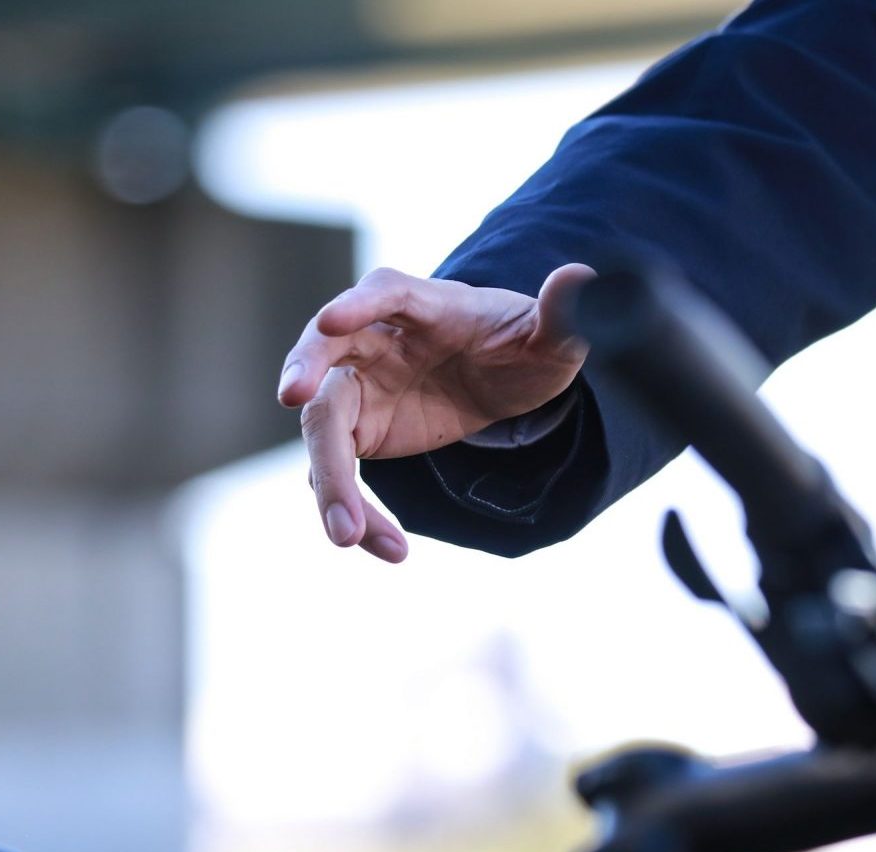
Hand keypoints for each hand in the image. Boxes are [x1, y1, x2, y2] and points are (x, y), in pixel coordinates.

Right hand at [277, 263, 596, 562]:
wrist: (508, 377)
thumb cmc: (526, 342)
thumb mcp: (555, 336)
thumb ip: (564, 313)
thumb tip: (581, 277)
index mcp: (423, 304)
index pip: (385, 293)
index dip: (357, 304)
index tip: (329, 319)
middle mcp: (375, 341)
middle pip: (327, 356)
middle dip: (306, 376)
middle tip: (294, 400)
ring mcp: (360, 388)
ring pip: (323, 431)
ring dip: (331, 483)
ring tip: (350, 536)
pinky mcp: (358, 434)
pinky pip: (341, 477)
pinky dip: (360, 515)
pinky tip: (391, 550)